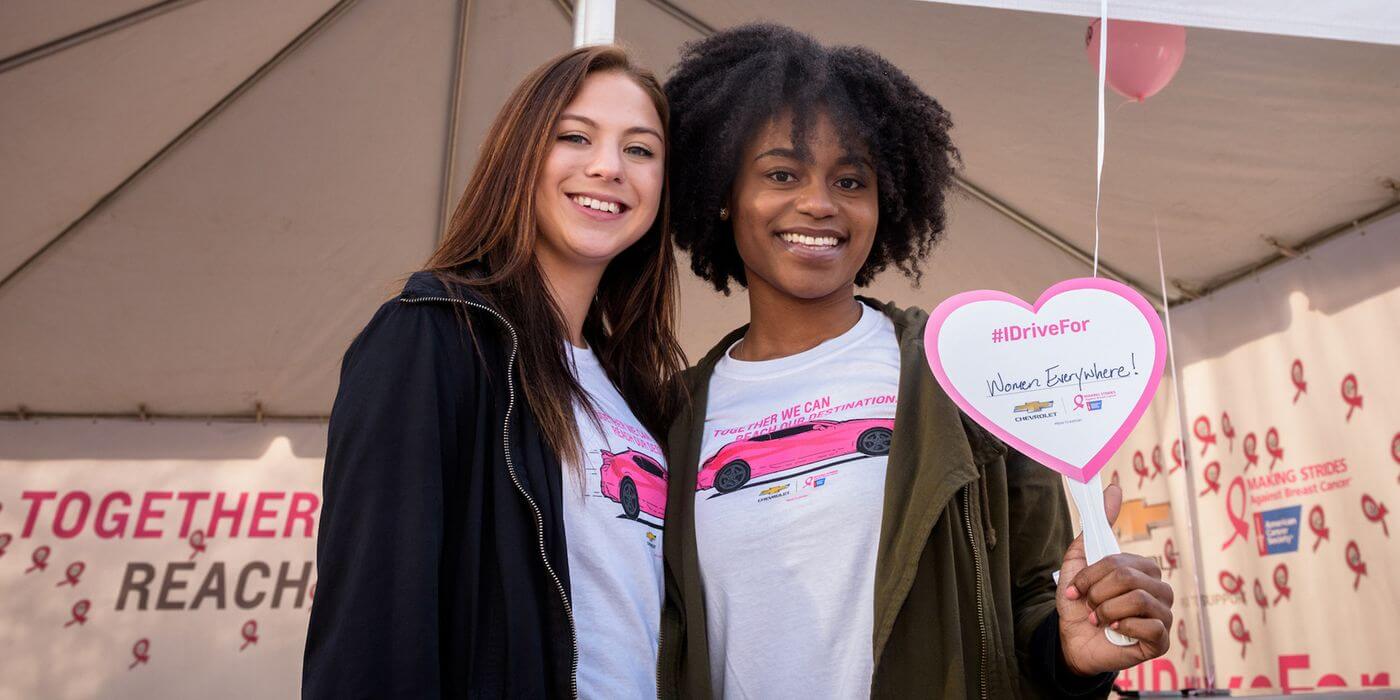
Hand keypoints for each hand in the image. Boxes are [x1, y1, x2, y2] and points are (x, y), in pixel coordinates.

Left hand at [1056, 482, 1173, 675]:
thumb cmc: (1080, 603)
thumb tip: (1115, 488)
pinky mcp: (1162, 640)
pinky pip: (1148, 626)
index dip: (1092, 575)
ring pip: (1138, 599)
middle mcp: (1159, 589)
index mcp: (1142, 569)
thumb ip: (1096, 527)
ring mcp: (1164, 615)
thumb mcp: (1078, 562)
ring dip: (1107, 610)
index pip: (1119, 562)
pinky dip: (1122, 627)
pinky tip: (1115, 631)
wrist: (1072, 641)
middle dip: (1097, 593)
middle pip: (1128, 578)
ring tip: (1099, 618)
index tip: (1076, 588)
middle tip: (1089, 605)